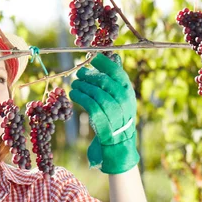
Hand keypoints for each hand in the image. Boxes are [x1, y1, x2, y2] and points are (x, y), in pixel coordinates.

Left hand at [69, 53, 139, 174]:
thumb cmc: (117, 119)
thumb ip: (115, 80)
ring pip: (95, 92)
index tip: (93, 58)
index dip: (104, 64)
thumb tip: (112, 57)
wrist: (119, 144)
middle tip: (78, 73)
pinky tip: (73, 94)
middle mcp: (123, 101)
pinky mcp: (103, 121)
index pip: (117, 72)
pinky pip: (89, 104)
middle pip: (103, 82)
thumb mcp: (120, 99)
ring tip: (74, 84)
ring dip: (82, 86)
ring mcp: (114, 111)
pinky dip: (79, 97)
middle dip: (89, 75)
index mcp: (128, 92)